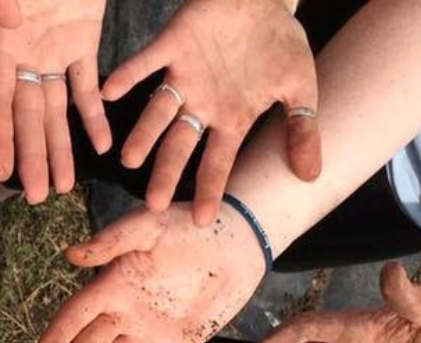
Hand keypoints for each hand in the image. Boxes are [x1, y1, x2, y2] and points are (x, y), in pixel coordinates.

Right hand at [0, 0, 110, 202]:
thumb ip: (0, 2)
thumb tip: (6, 15)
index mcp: (1, 40)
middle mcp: (24, 52)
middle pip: (26, 114)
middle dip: (32, 156)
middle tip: (35, 196)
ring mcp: (52, 48)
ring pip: (55, 109)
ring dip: (60, 147)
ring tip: (62, 187)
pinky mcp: (82, 40)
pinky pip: (87, 85)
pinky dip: (94, 115)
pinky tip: (101, 146)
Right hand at [33, 202, 264, 342]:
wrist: (239, 239)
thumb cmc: (190, 225)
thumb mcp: (149, 225)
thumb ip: (112, 241)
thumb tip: (70, 256)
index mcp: (113, 284)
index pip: (75, 317)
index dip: (55, 339)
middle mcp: (125, 311)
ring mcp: (150, 329)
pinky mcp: (178, 341)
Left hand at [102, 0, 319, 224]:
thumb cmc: (280, 44)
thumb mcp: (301, 87)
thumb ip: (303, 129)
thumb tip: (311, 174)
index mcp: (228, 119)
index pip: (216, 162)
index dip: (209, 189)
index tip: (201, 220)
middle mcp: (201, 104)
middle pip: (178, 144)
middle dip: (166, 172)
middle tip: (152, 203)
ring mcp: (184, 75)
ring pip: (157, 111)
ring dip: (143, 134)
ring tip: (128, 159)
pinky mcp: (171, 44)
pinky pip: (145, 62)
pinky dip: (128, 75)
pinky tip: (109, 92)